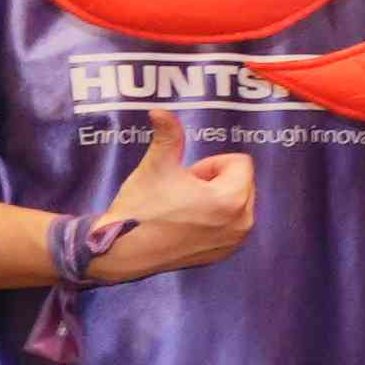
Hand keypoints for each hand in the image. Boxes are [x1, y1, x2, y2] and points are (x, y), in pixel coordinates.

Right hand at [80, 142, 259, 284]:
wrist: (121, 251)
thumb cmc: (140, 207)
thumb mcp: (156, 166)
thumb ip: (168, 135)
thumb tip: (160, 110)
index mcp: (232, 198)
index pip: (239, 163)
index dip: (210, 164)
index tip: (185, 177)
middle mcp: (243, 222)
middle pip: (241, 181)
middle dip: (214, 180)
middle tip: (182, 191)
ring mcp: (235, 241)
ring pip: (237, 201)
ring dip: (215, 198)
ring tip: (183, 207)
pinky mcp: (225, 254)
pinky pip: (231, 223)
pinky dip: (216, 218)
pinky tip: (186, 224)